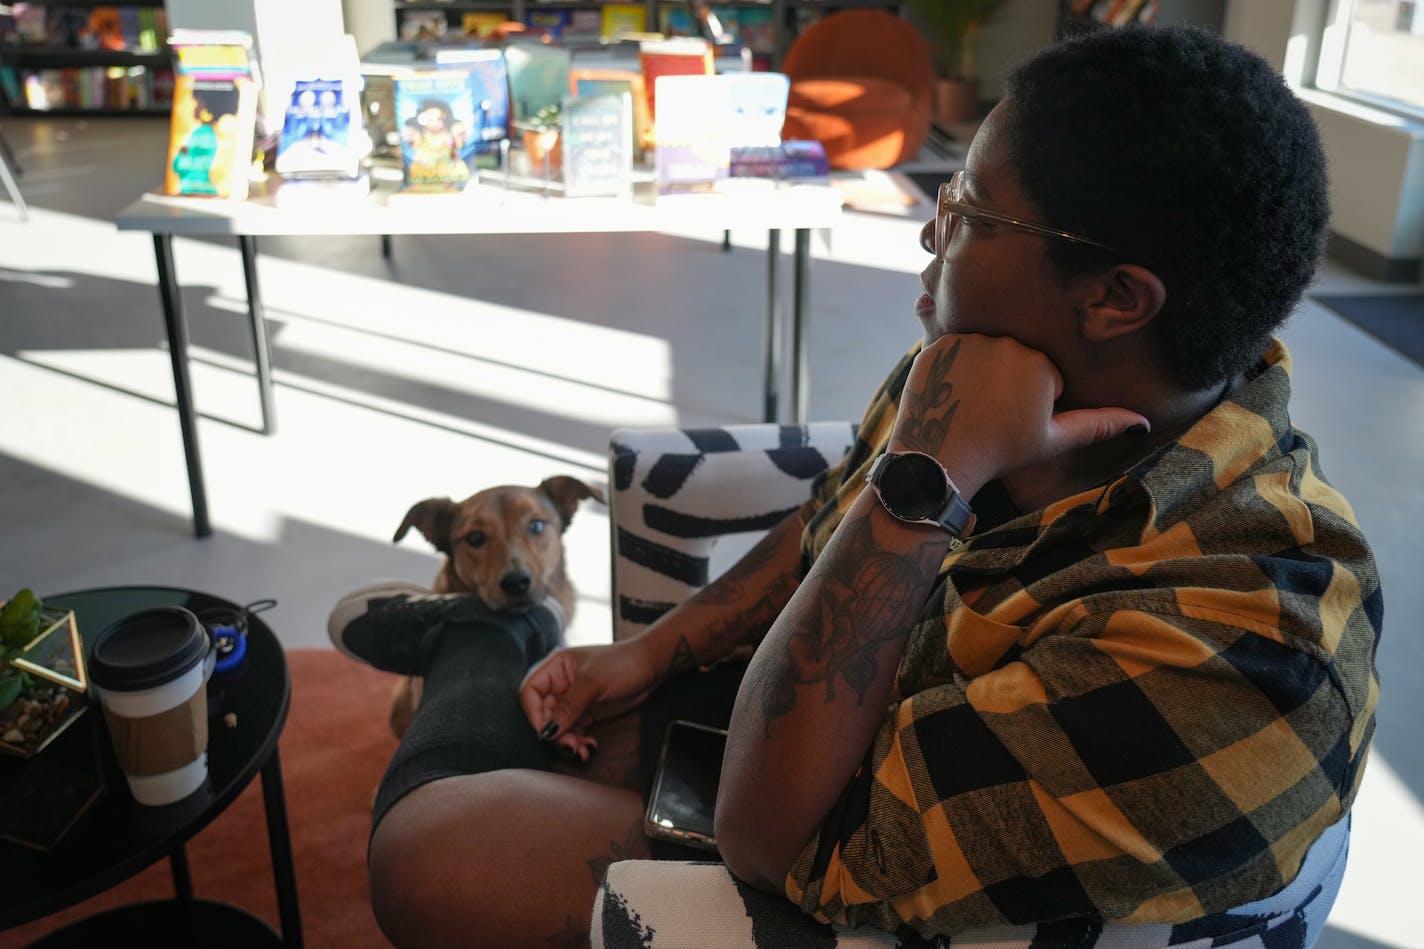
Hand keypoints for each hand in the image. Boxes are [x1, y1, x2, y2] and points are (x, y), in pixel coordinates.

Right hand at [518, 639, 661, 760]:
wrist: (652, 666)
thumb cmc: (623, 662)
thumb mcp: (593, 682)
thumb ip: (569, 706)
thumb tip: (547, 730)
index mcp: (555, 667)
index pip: (530, 692)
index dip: (534, 714)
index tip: (546, 732)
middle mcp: (560, 684)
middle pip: (543, 714)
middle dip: (555, 733)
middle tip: (571, 746)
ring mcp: (573, 699)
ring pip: (558, 727)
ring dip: (567, 742)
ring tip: (582, 751)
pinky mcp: (586, 712)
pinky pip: (573, 731)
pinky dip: (578, 742)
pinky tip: (589, 747)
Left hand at [890, 334, 1148, 495]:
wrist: (941, 457)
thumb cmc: (1002, 451)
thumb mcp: (1054, 440)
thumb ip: (1098, 424)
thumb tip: (1142, 421)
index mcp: (1041, 362)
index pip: (1046, 375)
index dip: (1035, 403)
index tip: (1017, 421)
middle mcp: (1006, 342)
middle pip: (1016, 360)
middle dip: (1010, 384)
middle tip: (993, 416)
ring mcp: (969, 340)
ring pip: (986, 354)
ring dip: (982, 374)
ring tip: (972, 406)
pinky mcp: (938, 346)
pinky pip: (955, 353)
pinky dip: (954, 371)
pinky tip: (951, 395)